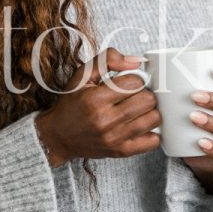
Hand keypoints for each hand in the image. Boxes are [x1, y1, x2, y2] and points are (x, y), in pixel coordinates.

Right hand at [35, 47, 160, 166]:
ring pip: (154, 118)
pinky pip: (153, 141)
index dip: (134, 79)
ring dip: (149, 111)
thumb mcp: (82, 75)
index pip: (135, 82)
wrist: (58, 136)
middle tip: (133, 95)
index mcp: (96, 99)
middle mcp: (106, 120)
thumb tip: (135, 61)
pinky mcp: (122, 151)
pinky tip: (140, 124)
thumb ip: (107, 60)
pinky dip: (151, 131)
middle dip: (144, 93)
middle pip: (148, 100)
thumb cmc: (71, 105)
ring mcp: (116, 138)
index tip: (127, 83)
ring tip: (137, 109)